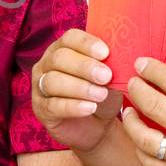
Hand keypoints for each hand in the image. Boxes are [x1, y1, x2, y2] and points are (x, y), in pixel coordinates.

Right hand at [31, 29, 123, 152]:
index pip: (69, 38)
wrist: (95, 127)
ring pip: (53, 81)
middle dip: (84, 66)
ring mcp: (39, 87)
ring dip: (79, 87)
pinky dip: (73, 106)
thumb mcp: (108, 79)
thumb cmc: (101, 95)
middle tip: (106, 76)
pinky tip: (90, 108)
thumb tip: (125, 58)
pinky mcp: (41, 109)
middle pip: (59, 58)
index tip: (105, 53)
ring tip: (101, 95)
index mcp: (62, 49)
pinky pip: (53, 105)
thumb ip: (110, 66)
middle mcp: (46, 65)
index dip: (86, 44)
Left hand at [121, 57, 165, 165]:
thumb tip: (162, 79)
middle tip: (132, 83)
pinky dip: (140, 150)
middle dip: (137, 90)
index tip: (140, 64)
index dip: (151, 70)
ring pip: (144, 139)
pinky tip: (139, 139)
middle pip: (153, 106)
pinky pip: (150, 164)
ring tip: (128, 112)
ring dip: (130, 122)